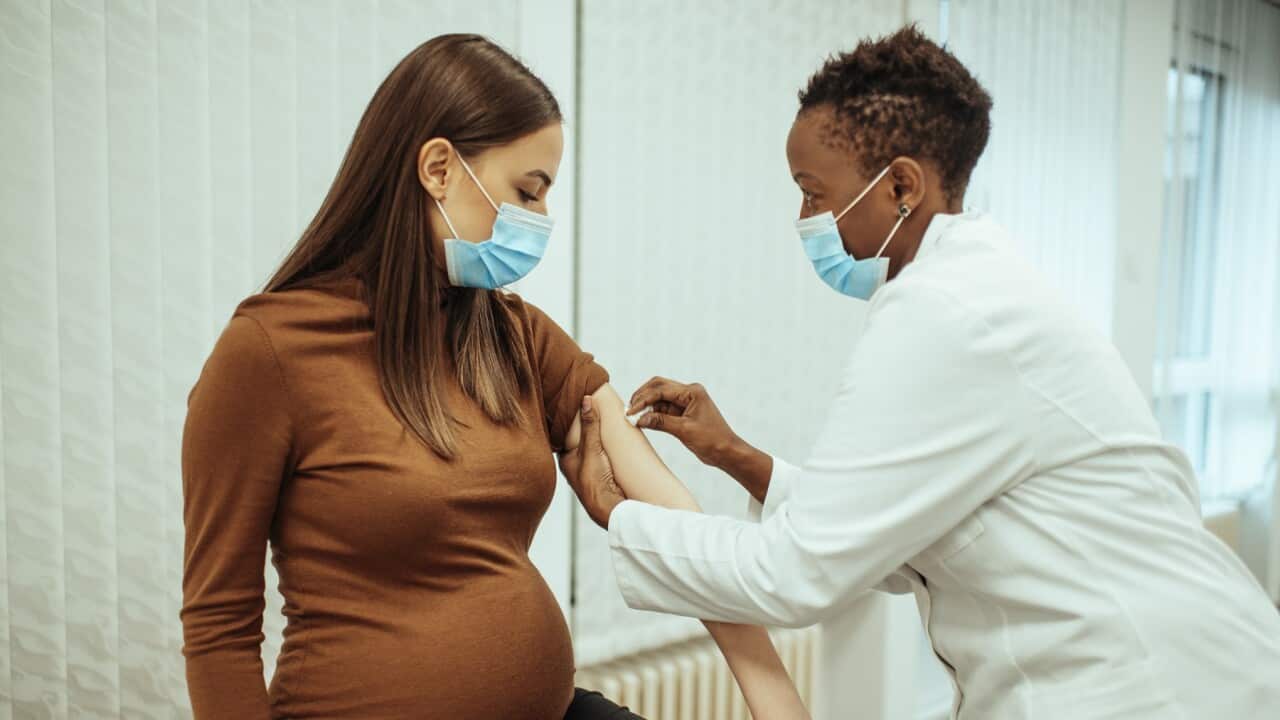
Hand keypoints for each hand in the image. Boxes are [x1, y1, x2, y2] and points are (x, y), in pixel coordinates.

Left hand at [558, 396, 626, 528]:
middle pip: (577, 440)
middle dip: (584, 427)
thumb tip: (586, 400)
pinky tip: (612, 441)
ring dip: (596, 437)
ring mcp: (586, 470)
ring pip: (589, 448)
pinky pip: (600, 455)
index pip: (563, 434)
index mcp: (565, 458)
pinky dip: (604, 447)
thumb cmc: (594, 482)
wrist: (608, 508)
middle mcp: (573, 465)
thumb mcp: (591, 448)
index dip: (569, 420)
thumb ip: (590, 425)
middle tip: (591, 409)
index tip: (575, 405)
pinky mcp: (600, 474)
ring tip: (603, 420)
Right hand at [626, 377, 742, 467]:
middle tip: (629, 409)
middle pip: (658, 386)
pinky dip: (653, 413)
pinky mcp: (683, 412)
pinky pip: (664, 408)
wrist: (726, 452)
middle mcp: (689, 392)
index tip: (631, 411)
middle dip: (642, 396)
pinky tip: (644, 421)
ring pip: (660, 397)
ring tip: (634, 417)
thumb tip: (639, 419)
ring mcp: (686, 402)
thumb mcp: (684, 430)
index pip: (661, 390)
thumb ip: (661, 422)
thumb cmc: (712, 440)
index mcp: (692, 392)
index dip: (643, 399)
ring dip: (647, 406)